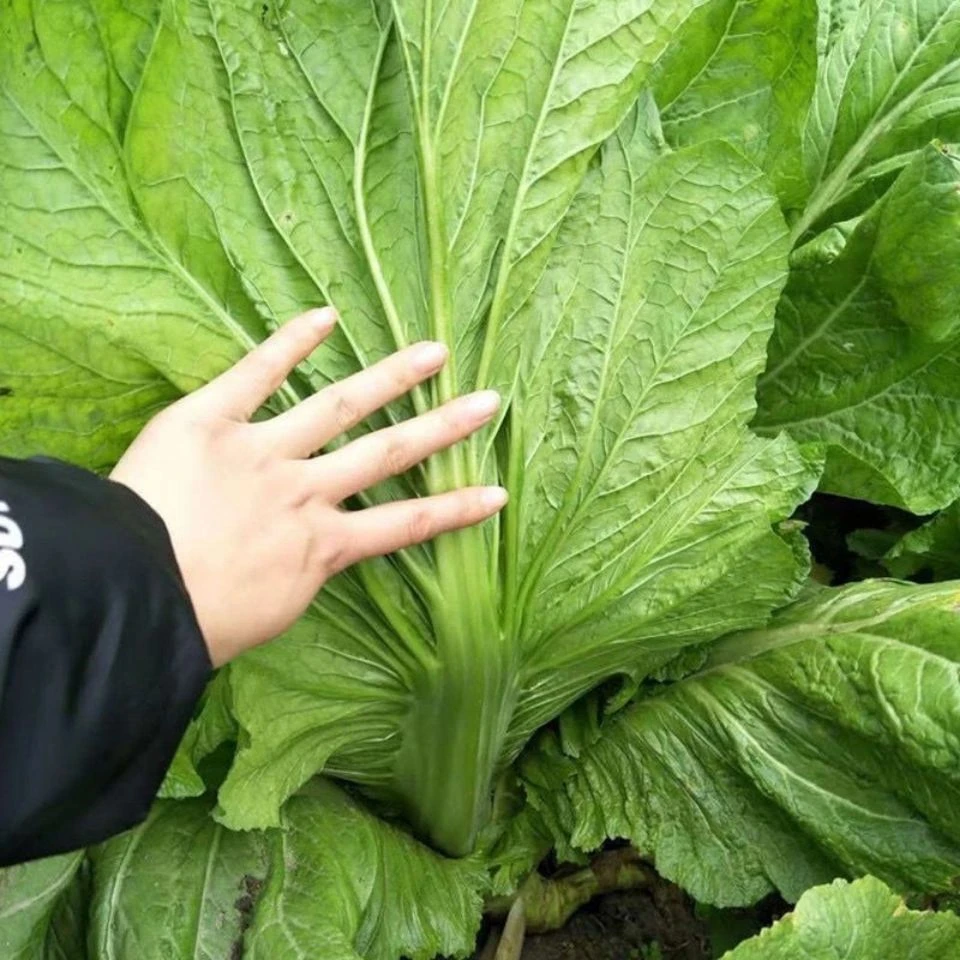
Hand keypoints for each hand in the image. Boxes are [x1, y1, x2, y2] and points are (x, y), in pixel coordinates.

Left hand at [110, 308, 505, 665]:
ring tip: (434, 352)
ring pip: (338, 408)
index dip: (455, 511)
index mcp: (320, 547)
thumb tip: (309, 555)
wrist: (132, 598)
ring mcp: (262, 453)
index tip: (497, 494)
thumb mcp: (268, 613)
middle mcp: (305, 493)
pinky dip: (290, 344)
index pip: (405, 526)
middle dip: (442, 428)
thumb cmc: (195, 625)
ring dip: (390, 378)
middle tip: (487, 401)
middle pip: (388, 454)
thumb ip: (299, 574)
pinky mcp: (210, 422)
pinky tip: (326, 316)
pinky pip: (255, 375)